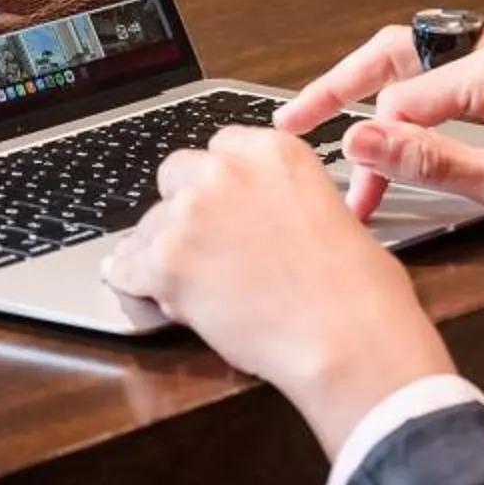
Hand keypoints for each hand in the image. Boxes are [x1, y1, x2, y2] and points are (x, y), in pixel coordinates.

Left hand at [102, 125, 452, 454]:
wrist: (345, 336)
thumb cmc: (356, 289)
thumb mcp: (329, 212)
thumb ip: (280, 200)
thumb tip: (255, 222)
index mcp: (272, 151)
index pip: (220, 148)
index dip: (218, 182)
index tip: (221, 203)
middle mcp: (226, 171)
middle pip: (177, 176)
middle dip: (186, 208)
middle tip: (206, 245)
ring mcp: (191, 215)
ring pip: (150, 226)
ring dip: (163, 249)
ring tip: (191, 284)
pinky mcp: (166, 263)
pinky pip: (127, 267)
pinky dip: (134, 281)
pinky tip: (147, 292)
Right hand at [274, 24, 483, 248]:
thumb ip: (429, 161)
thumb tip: (362, 140)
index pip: (405, 95)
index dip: (369, 144)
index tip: (348, 186)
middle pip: (405, 54)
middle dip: (347, 86)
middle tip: (297, 117)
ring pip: (430, 64)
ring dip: (386, 98)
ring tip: (342, 127)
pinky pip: (461, 75)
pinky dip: (424, 100)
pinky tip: (401, 125)